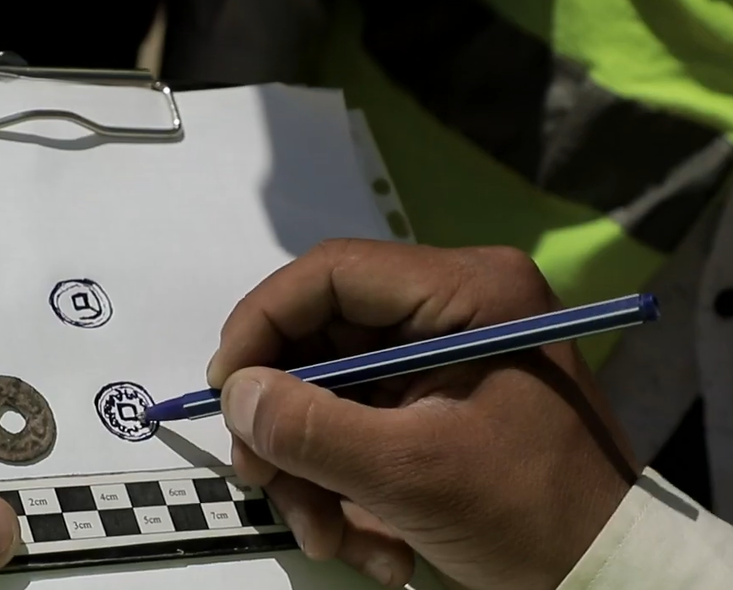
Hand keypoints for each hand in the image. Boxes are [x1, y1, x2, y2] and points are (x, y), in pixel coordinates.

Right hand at [207, 240, 637, 589]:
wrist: (607, 576)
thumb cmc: (531, 515)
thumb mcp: (413, 473)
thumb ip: (312, 428)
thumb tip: (234, 395)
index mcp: (468, 291)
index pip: (332, 274)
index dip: (263, 323)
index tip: (226, 389)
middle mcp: (450, 310)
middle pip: (321, 338)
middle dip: (287, 420)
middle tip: (265, 479)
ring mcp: (437, 359)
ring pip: (327, 392)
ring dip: (311, 470)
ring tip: (331, 538)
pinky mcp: (427, 404)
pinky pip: (353, 428)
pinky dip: (341, 486)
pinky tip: (371, 544)